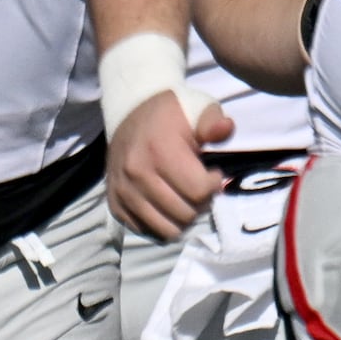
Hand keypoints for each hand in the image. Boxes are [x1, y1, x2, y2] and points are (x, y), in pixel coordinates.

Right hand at [104, 88, 232, 240]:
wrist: (129, 114)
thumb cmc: (170, 114)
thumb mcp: (197, 108)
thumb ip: (213, 122)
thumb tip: (225, 129)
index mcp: (159, 150)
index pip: (198, 191)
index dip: (213, 185)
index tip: (212, 173)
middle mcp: (137, 174)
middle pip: (185, 213)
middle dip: (200, 203)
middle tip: (199, 186)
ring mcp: (123, 191)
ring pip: (167, 229)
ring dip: (182, 217)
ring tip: (184, 198)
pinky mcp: (115, 204)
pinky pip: (147, 231)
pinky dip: (161, 223)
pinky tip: (165, 204)